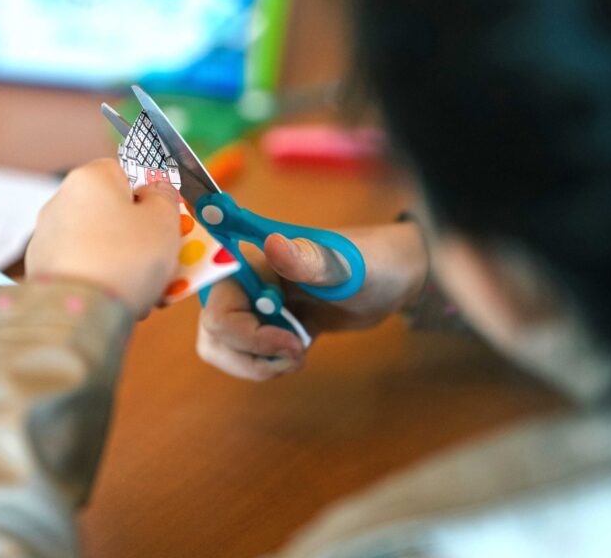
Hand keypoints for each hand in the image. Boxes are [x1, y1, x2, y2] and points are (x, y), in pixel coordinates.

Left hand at [25, 158, 180, 315]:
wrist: (78, 314)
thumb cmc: (124, 260)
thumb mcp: (165, 219)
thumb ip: (165, 196)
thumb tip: (156, 190)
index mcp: (90, 178)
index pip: (125, 172)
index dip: (149, 196)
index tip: (164, 222)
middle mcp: (61, 201)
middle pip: (110, 211)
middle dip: (136, 235)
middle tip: (159, 260)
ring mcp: (46, 237)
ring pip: (97, 243)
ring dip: (119, 261)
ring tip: (142, 289)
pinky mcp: (40, 270)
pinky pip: (80, 268)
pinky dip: (98, 279)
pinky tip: (115, 299)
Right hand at [197, 222, 427, 379]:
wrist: (395, 278)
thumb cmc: (373, 262)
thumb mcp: (346, 265)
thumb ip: (309, 260)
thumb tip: (273, 246)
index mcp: (254, 261)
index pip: (219, 308)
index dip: (244, 335)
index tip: (290, 342)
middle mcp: (246, 281)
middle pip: (215, 331)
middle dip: (250, 355)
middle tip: (296, 354)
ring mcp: (255, 304)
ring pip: (223, 346)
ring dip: (254, 365)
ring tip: (296, 358)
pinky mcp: (270, 324)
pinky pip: (245, 353)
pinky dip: (265, 364)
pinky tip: (298, 355)